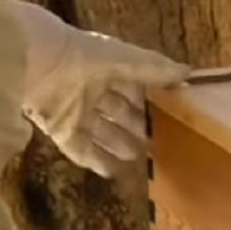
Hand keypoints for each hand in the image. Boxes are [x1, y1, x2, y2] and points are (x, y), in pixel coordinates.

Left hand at [11, 0, 188, 177]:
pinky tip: (115, 173)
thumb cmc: (88, 56)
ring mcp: (75, 110)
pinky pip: (81, 149)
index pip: (135, 84)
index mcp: (110, 66)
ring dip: (120, 144)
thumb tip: (189, 74)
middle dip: (137, 125)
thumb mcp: (128, 60)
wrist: (40, 63)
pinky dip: (97, 161)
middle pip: (120, 110)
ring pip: (103, 131)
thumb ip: (156, 69)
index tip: (172, 113)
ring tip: (142, 159)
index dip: (152, 98)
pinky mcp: (59, 130)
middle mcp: (93, 88)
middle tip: (159, 142)